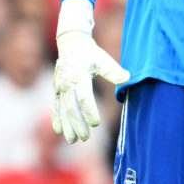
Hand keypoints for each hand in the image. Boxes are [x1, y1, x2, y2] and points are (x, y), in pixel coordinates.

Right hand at [52, 0, 129, 143]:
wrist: (70, 43)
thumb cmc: (89, 52)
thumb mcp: (102, 58)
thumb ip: (113, 70)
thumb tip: (128, 77)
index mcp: (79, 76)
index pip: (84, 98)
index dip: (89, 112)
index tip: (96, 124)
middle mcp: (67, 83)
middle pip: (71, 108)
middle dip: (78, 124)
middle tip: (85, 138)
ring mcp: (60, 87)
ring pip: (62, 110)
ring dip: (67, 126)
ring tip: (73, 140)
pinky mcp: (56, 89)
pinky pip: (55, 106)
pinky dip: (56, 118)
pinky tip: (59, 131)